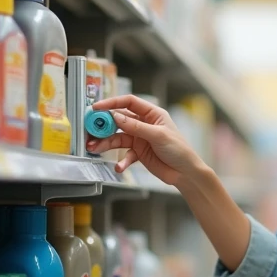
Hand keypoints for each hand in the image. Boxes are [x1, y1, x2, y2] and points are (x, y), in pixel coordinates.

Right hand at [86, 95, 202, 185]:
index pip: (129, 102)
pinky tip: (119, 167)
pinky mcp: (138, 153)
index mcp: (152, 114)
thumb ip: (136, 127)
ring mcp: (140, 138)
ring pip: (118, 138)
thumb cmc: (179, 150)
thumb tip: (116, 117)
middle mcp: (144, 124)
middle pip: (119, 120)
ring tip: (94, 149)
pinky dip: (121, 161)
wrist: (185, 173)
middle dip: (104, 126)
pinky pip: (125, 154)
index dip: (112, 103)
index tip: (96, 107)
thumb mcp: (158, 136)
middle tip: (90, 130)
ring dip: (106, 143)